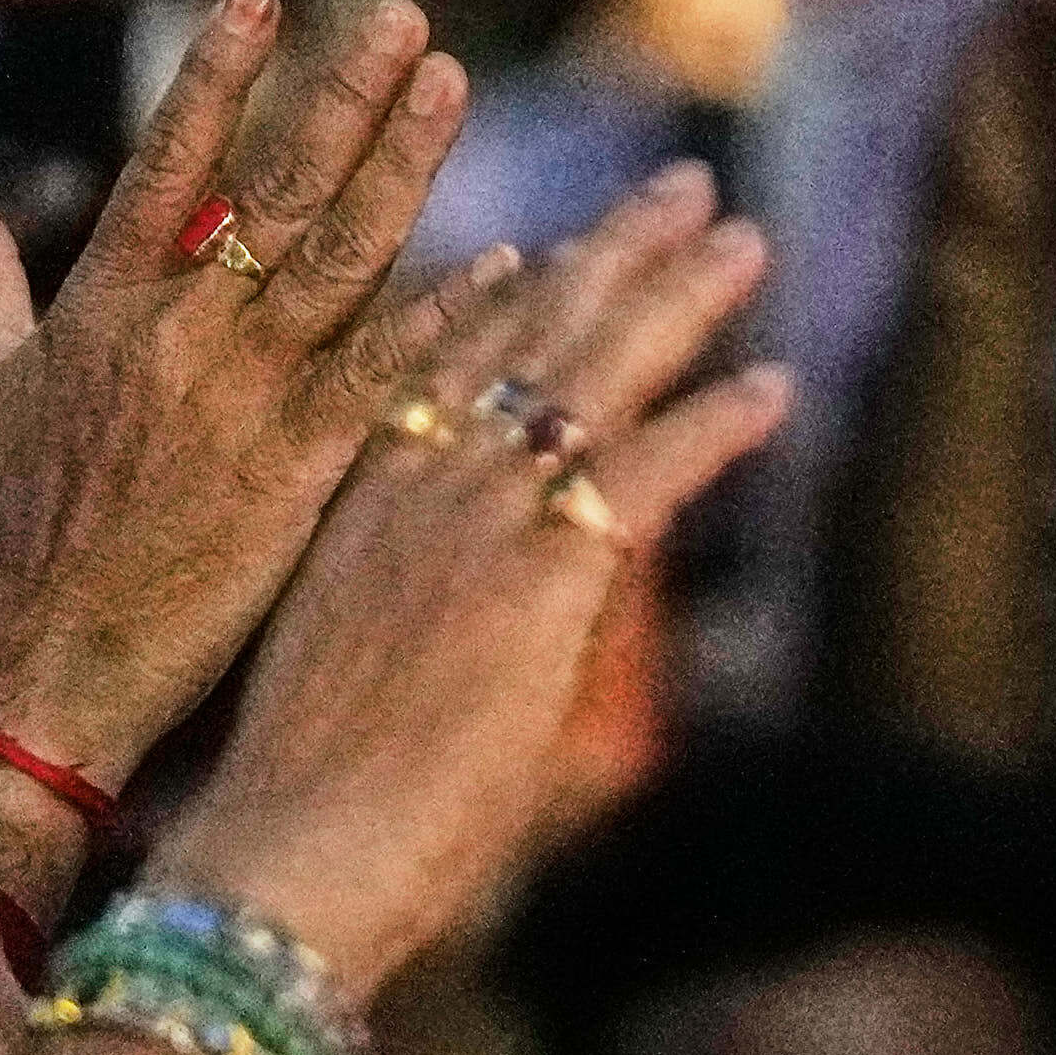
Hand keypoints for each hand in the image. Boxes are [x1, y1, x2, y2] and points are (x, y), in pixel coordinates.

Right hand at [0, 0, 483, 805]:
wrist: (50, 674)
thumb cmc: (12, 533)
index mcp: (99, 311)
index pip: (164, 167)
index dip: (212, 79)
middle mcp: (176, 342)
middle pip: (274, 194)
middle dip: (338, 97)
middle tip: (402, 14)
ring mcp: (243, 406)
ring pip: (340, 264)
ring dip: (401, 169)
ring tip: (449, 84)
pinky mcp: (298, 476)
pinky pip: (383, 380)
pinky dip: (441, 320)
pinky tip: (506, 262)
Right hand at [137, 168, 782, 1000]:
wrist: (281, 865)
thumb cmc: (301, 810)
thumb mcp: (347, 668)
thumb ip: (414, 612)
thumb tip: (479, 619)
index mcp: (359, 502)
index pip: (441, 358)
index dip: (509, 290)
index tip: (555, 239)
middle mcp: (418, 489)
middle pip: (528, 333)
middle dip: (614, 251)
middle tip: (681, 189)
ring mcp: (476, 526)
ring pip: (594, 374)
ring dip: (681, 299)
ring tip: (743, 240)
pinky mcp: (539, 582)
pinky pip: (647, 473)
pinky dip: (716, 420)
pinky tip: (775, 384)